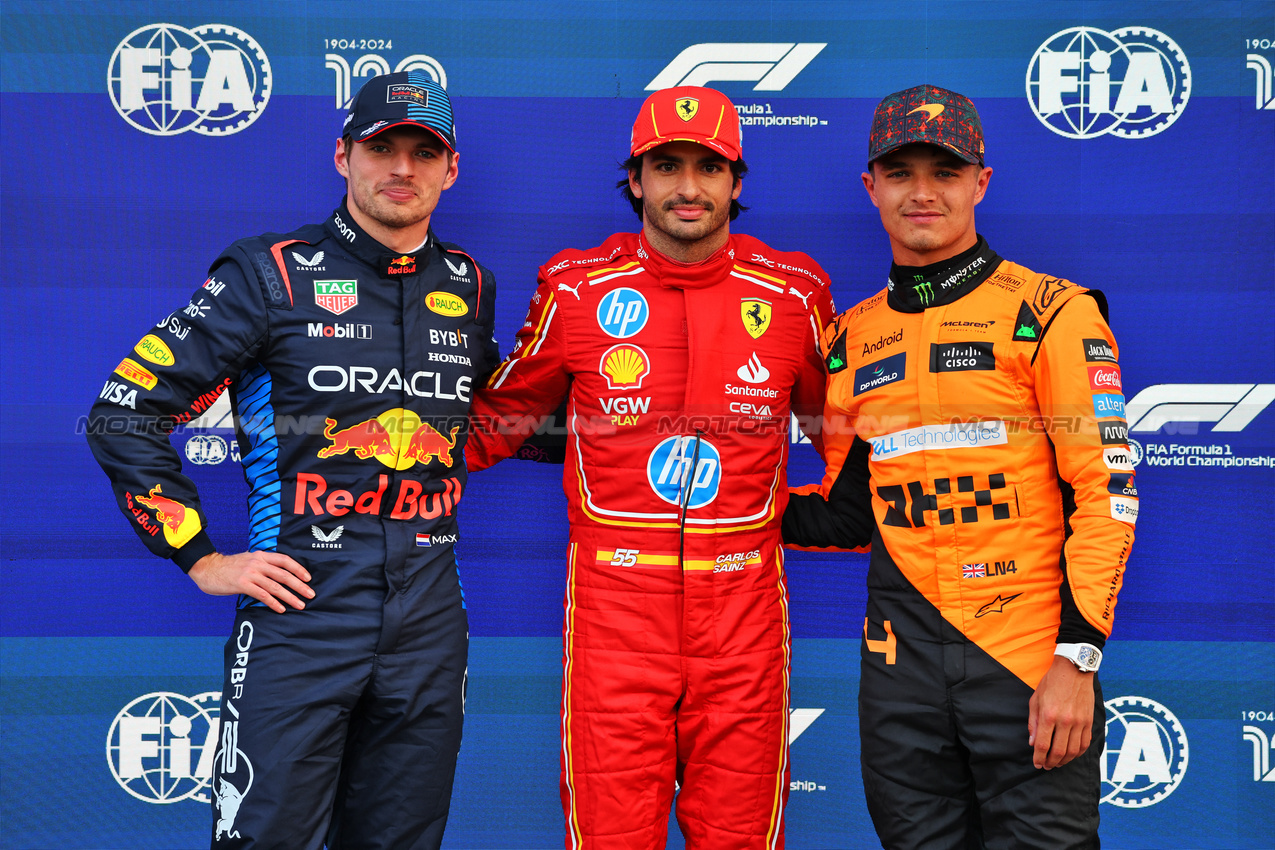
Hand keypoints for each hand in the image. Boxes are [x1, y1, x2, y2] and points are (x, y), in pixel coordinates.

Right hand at [188, 551, 313, 613]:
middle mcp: (258, 563)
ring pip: (276, 586)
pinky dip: (274, 603)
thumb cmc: (230, 566)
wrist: (208, 568)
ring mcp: (250, 574)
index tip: (308, 579)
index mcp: (261, 555)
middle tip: (310, 594)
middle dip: (299, 586)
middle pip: (284, 575)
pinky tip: (281, 609)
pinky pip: (262, 595)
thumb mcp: (249, 559)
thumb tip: (280, 573)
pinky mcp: (242, 584)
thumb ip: (263, 564)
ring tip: (300, 604)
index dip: (299, 569)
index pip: (285, 561)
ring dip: (290, 597)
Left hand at [1028, 655, 1095, 769]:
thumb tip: (1033, 743)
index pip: (1043, 745)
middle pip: (1059, 752)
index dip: (1039, 758)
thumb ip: (1033, 723)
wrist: (1074, 670)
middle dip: (1051, 763)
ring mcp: (1079, 722)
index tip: (1036, 764)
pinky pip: (1085, 743)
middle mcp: (1065, 721)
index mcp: (1049, 715)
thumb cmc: (1051, 683)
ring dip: (1064, 761)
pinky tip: (1071, 754)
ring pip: (1073, 751)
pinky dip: (1078, 753)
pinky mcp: (1089, 721)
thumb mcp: (1035, 700)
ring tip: (1057, 763)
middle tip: (1046, 766)